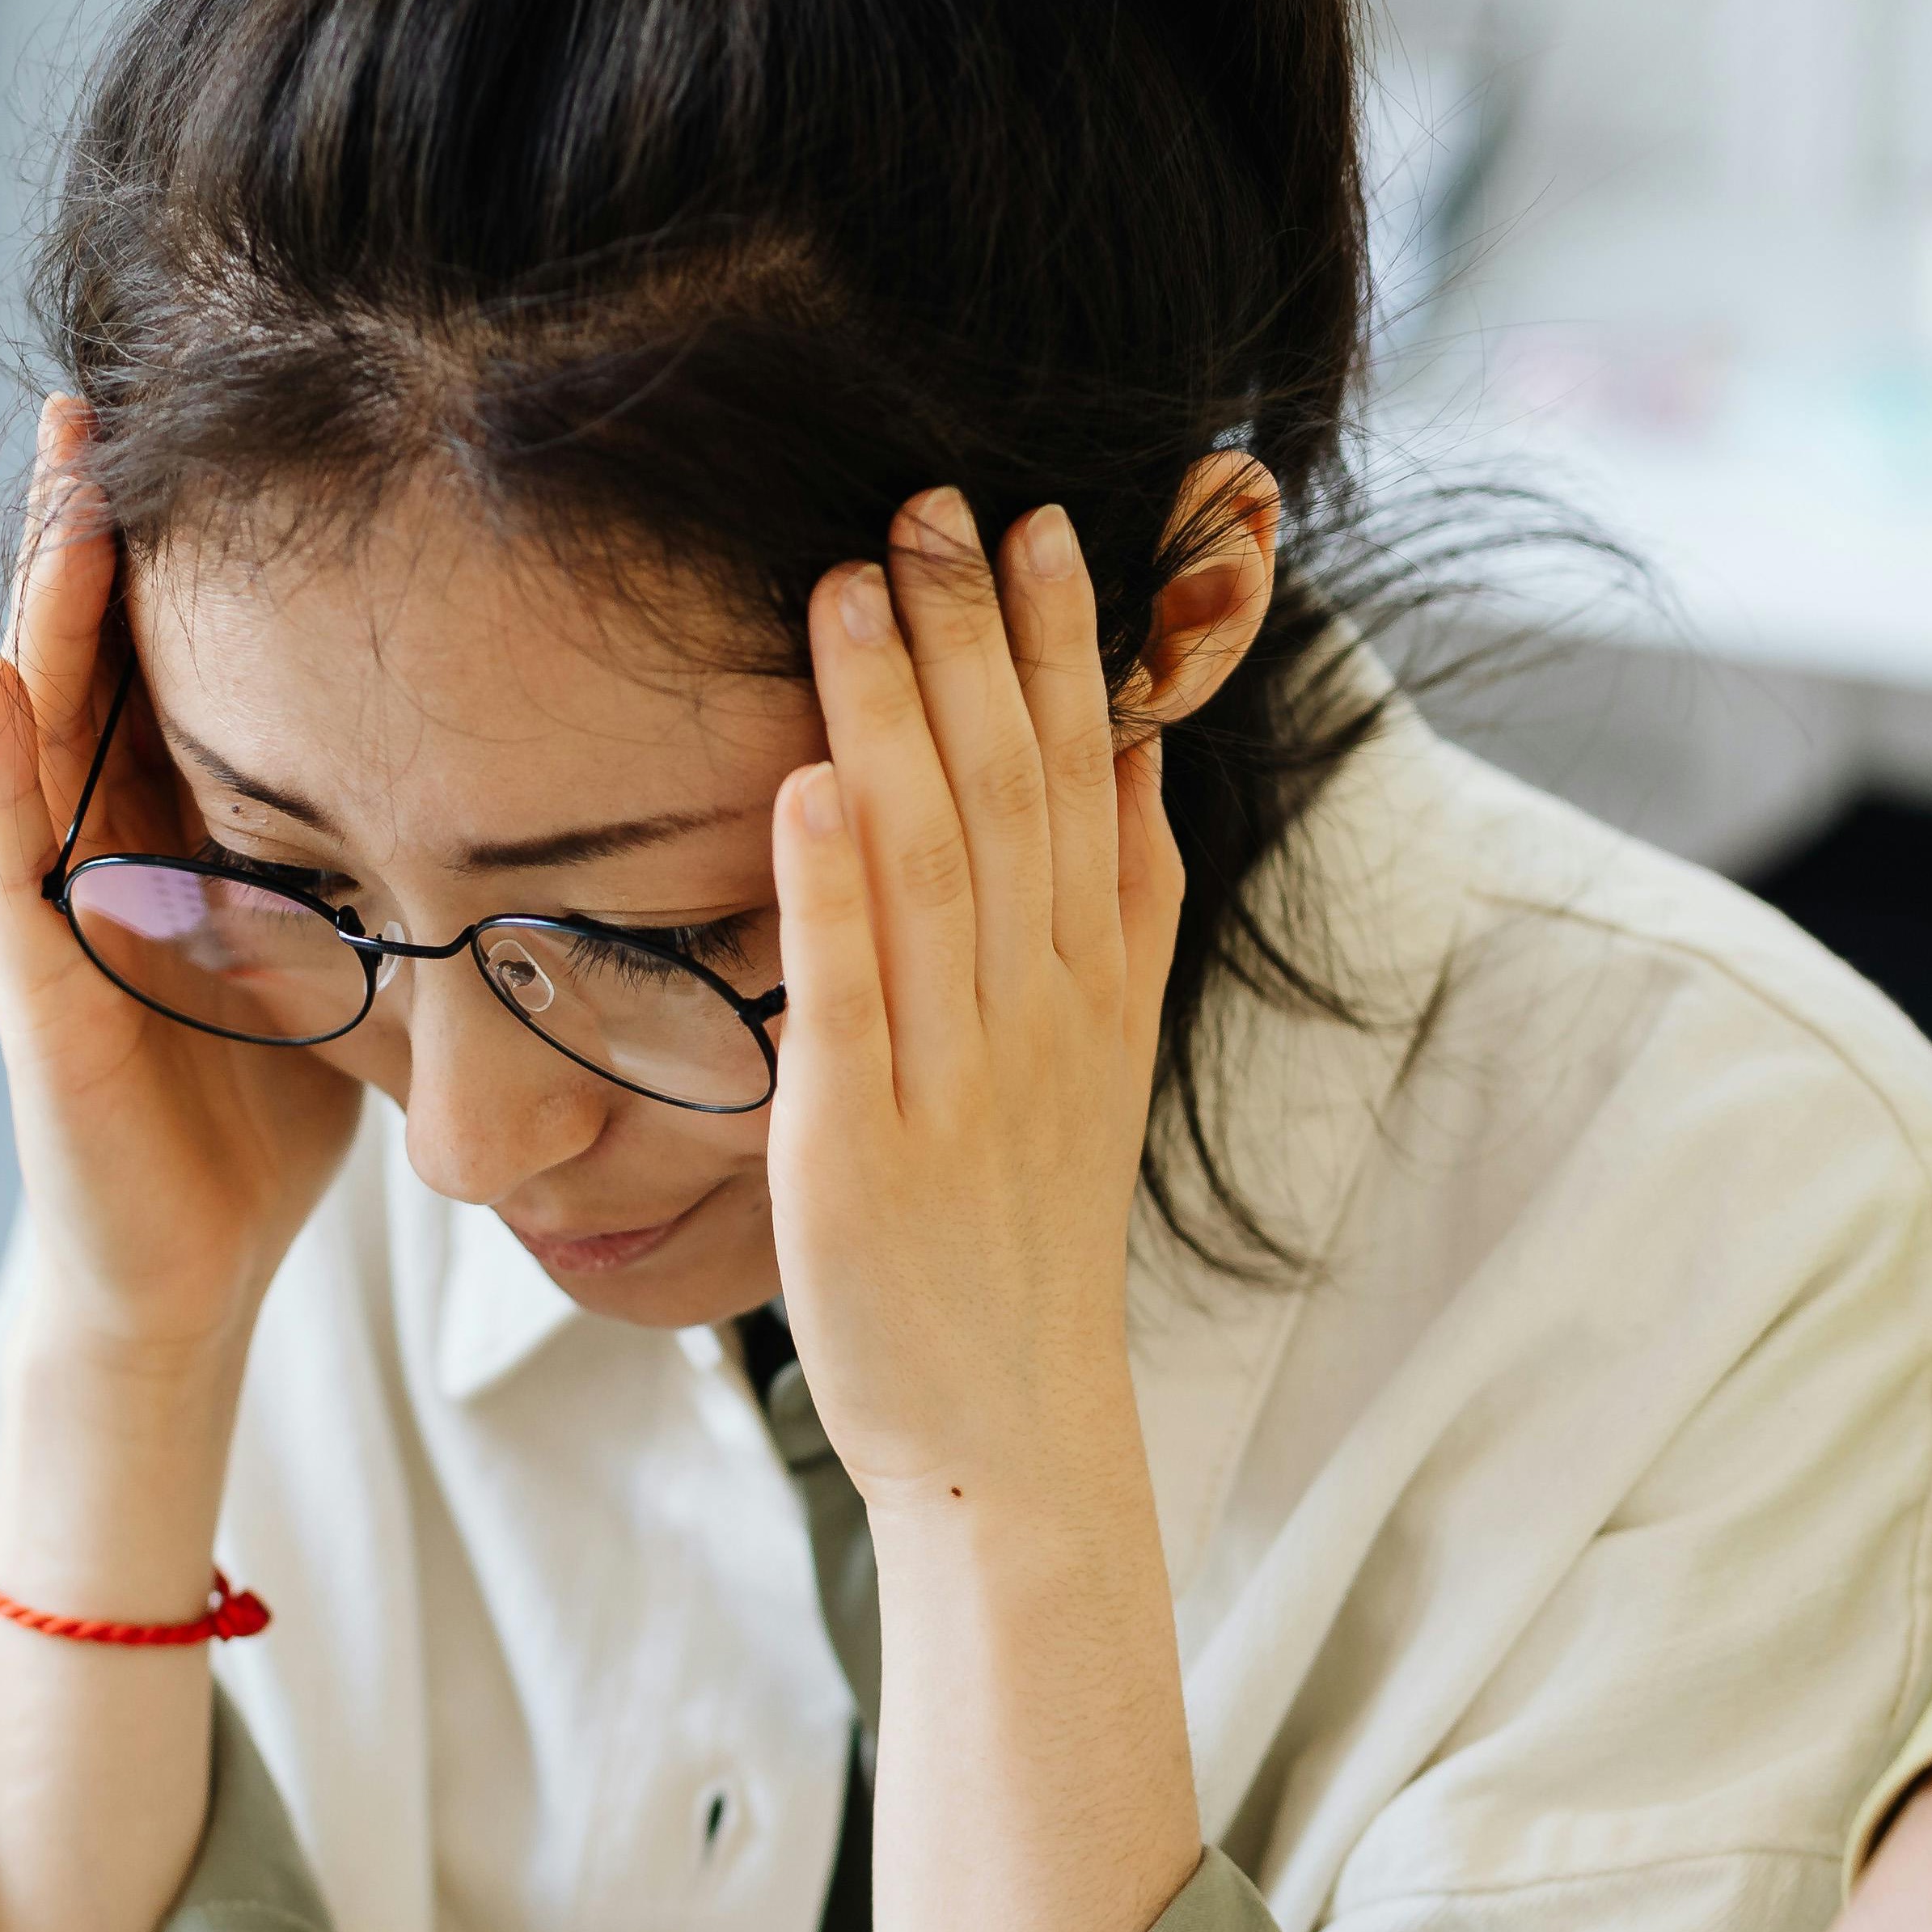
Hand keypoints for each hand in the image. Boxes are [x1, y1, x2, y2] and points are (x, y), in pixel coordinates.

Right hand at [0, 394, 364, 1374]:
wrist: (187, 1268)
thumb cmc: (263, 1113)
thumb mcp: (349, 955)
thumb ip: (388, 863)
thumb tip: (531, 787)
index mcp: (179, 828)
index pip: (172, 659)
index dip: (180, 553)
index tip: (215, 424)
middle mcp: (105, 844)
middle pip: (92, 659)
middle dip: (91, 535)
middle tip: (98, 402)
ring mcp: (61, 905)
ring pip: (41, 726)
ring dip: (43, 608)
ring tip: (60, 492)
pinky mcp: (40, 982)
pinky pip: (10, 855)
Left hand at [773, 489, 1208, 1931]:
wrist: (1009, 1436)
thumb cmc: (1018, 1247)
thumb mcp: (1090, 1063)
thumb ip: (1113, 911)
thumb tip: (1131, 754)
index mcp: (1088, 987)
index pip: (1084, 781)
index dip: (1064, 648)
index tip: (1037, 522)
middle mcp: (1038, 1013)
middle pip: (1013, 790)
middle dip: (975, 636)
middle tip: (932, 495)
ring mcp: (955, 1077)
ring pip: (935, 862)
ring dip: (897, 712)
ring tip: (859, 578)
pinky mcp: (864, 1150)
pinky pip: (850, 999)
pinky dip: (831, 890)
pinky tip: (801, 781)